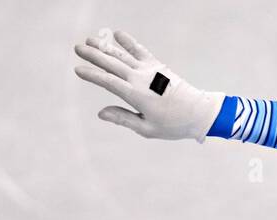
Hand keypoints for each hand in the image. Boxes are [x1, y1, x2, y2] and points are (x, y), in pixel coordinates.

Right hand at [73, 29, 222, 141]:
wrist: (199, 112)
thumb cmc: (173, 125)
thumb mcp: (147, 128)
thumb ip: (123, 118)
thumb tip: (101, 113)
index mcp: (136, 95)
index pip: (108, 81)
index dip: (92, 75)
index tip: (78, 70)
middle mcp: (141, 79)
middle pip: (112, 63)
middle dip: (94, 55)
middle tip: (77, 48)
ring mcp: (150, 70)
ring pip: (123, 55)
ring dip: (106, 46)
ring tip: (90, 39)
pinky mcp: (158, 66)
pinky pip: (140, 51)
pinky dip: (129, 43)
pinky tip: (118, 34)